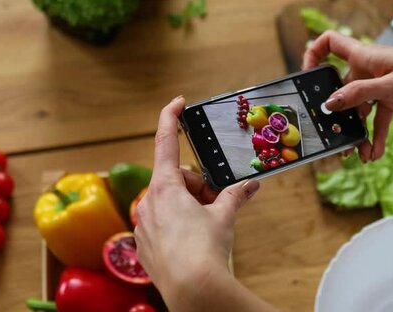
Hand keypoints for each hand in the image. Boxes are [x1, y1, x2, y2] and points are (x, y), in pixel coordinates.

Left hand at [133, 96, 259, 310]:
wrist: (192, 290)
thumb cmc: (204, 251)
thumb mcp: (223, 217)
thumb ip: (234, 196)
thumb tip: (249, 187)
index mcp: (165, 187)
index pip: (165, 141)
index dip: (170, 118)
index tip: (176, 103)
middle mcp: (148, 202)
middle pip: (175, 179)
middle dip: (198, 186)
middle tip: (217, 201)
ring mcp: (143, 224)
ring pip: (169, 202)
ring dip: (189, 206)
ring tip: (209, 225)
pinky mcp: (143, 244)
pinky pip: (162, 224)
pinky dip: (179, 225)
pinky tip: (193, 241)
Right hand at [303, 31, 392, 161]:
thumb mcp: (391, 87)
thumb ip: (359, 94)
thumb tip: (330, 103)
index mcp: (364, 57)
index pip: (329, 43)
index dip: (314, 54)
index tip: (309, 77)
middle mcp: (367, 69)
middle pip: (340, 88)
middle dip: (336, 113)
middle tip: (333, 134)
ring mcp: (378, 84)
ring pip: (358, 109)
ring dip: (357, 131)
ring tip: (357, 153)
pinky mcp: (391, 97)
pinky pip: (376, 117)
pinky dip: (375, 134)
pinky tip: (374, 153)